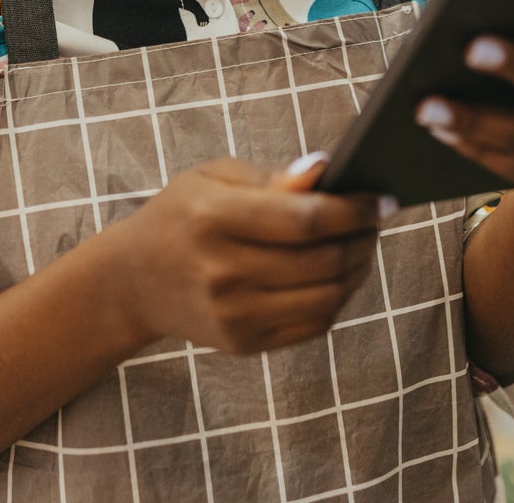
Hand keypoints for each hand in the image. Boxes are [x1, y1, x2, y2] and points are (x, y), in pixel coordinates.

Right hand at [102, 157, 381, 354]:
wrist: (133, 281)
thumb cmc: (181, 216)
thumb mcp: (214, 178)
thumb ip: (273, 177)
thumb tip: (327, 171)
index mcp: (214, 218)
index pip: (305, 219)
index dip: (353, 210)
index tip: (380, 198)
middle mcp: (223, 271)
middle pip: (324, 261)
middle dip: (363, 239)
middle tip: (375, 221)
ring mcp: (233, 314)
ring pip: (328, 296)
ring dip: (358, 270)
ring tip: (362, 246)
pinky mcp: (243, 343)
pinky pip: (314, 324)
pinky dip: (338, 298)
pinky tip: (338, 275)